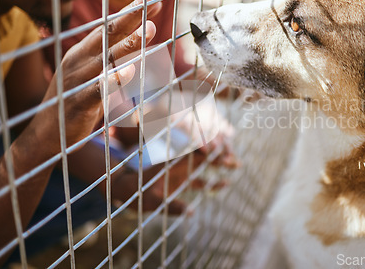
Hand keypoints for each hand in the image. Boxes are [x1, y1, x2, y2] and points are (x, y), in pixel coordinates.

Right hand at [23, 0, 162, 156]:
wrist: (44, 135)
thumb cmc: (75, 102)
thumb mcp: (95, 77)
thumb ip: (114, 63)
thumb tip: (141, 50)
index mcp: (83, 52)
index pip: (110, 25)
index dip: (132, 9)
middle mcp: (79, 60)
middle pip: (108, 31)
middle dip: (133, 13)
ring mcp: (78, 79)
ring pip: (106, 57)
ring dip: (129, 42)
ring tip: (150, 29)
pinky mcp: (79, 101)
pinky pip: (99, 88)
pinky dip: (115, 78)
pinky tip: (132, 70)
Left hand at [112, 134, 238, 214]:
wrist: (127, 190)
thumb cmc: (138, 195)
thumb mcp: (154, 202)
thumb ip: (172, 206)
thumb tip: (192, 213)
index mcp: (174, 165)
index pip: (194, 154)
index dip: (209, 151)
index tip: (222, 152)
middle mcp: (179, 165)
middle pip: (204, 156)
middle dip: (220, 156)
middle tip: (236, 160)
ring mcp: (181, 172)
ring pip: (205, 165)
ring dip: (220, 164)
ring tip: (238, 165)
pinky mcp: (181, 180)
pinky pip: (200, 179)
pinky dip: (212, 180)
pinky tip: (225, 183)